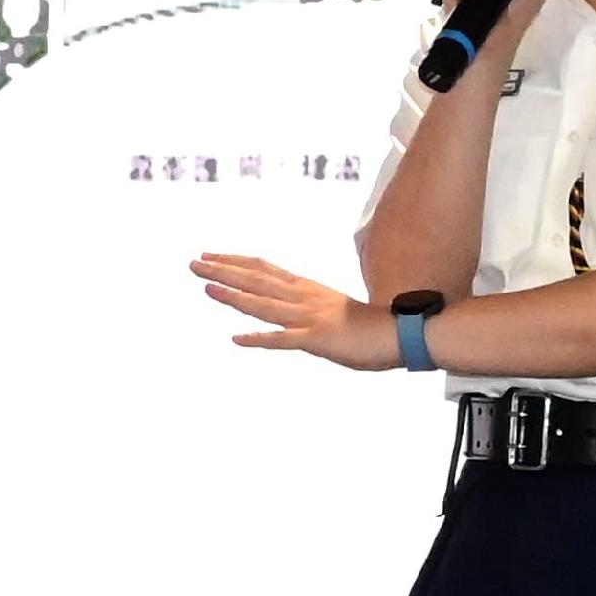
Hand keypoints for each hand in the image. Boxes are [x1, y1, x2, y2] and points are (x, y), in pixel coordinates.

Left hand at [192, 256, 395, 368]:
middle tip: (194, 263)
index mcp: (307, 289)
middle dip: (224, 271)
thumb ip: (306, 310)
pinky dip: (260, 338)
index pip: (265, 269)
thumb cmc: (368, 326)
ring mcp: (310, 317)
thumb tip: (287, 316)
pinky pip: (284, 339)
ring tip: (207, 287)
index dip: (236, 262)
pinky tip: (237, 338)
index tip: (211, 256)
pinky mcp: (318, 339)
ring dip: (234, 296)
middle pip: (257, 280)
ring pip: (264, 304)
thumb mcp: (331, 311)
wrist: (402, 332)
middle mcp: (304, 298)